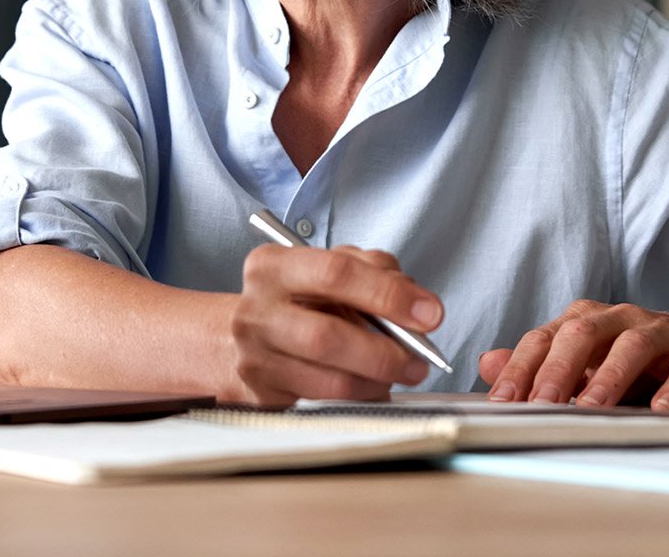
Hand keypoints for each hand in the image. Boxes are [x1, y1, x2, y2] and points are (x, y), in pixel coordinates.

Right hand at [228, 243, 443, 405]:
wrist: (239, 337)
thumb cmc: (296, 299)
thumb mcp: (328, 267)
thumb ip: (373, 272)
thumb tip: (418, 305)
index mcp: (274, 266)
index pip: (336, 274)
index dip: (388, 294)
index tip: (429, 312)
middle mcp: (257, 310)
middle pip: (328, 335)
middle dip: (385, 351)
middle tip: (419, 359)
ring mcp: (255, 356)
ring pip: (329, 379)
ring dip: (377, 379)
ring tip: (403, 372)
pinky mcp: (263, 393)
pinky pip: (325, 401)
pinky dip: (361, 395)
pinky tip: (375, 385)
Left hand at [478, 300, 668, 409]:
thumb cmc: (642, 359)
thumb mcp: (589, 361)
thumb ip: (539, 364)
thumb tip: (486, 364)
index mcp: (586, 320)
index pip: (544, 339)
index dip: (520, 369)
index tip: (500, 402)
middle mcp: (619, 319)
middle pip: (581, 336)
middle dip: (556, 371)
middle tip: (538, 405)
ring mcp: (660, 333)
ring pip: (630, 347)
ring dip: (608, 378)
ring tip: (589, 408)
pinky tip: (660, 411)